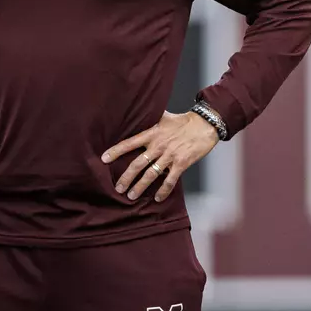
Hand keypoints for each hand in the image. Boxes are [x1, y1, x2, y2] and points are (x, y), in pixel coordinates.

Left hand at [103, 110, 218, 202]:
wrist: (206, 124)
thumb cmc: (185, 121)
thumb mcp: (165, 117)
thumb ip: (151, 119)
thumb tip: (139, 112)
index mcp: (153, 133)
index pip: (130, 143)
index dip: (116, 151)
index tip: (104, 159)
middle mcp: (159, 145)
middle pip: (138, 164)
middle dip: (126, 178)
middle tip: (118, 188)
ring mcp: (170, 155)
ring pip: (151, 174)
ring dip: (140, 186)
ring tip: (131, 196)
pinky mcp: (181, 163)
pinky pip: (170, 180)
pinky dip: (163, 190)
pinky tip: (157, 198)